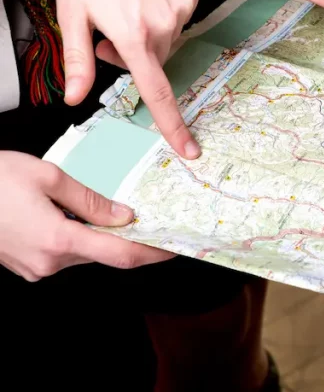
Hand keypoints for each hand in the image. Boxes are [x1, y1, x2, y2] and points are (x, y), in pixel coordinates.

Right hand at [0, 150, 171, 281]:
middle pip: (105, 253)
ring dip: (103, 235)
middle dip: (131, 238)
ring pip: (84, 253)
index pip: (122, 254)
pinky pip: (64, 252)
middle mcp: (48, 262)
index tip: (178, 245)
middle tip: (156, 220)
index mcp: (59, 240)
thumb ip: (90, 199)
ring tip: (119, 212)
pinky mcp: (25, 264)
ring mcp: (34, 268)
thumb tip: (124, 215)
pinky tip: (83, 216)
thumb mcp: (48, 176)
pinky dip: (80, 236)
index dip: (155, 251)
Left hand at [54, 0, 202, 158]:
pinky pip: (182, 9)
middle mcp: (165, 21)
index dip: (173, 124)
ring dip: (149, 30)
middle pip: (158, 58)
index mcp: (133, 34)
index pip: (158, 91)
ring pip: (170, 34)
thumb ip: (76, 60)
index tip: (190, 148)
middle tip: (106, 33)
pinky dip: (163, 6)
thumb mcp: (71, 13)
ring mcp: (184, 0)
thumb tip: (75, 98)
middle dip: (135, 54)